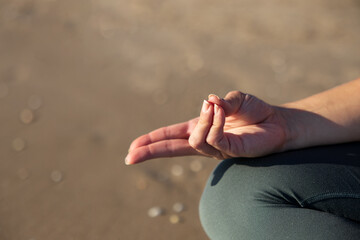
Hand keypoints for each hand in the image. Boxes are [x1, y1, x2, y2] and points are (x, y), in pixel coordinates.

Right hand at [125, 91, 288, 164]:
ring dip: (203, 120)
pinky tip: (222, 111)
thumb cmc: (254, 111)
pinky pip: (214, 139)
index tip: (133, 148)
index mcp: (199, 128)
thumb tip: (210, 101)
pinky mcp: (229, 151)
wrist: (278, 122)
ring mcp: (216, 148)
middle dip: (151, 152)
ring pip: (195, 141)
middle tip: (130, 157)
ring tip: (215, 106)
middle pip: (171, 149)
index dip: (152, 140)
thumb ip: (222, 102)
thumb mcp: (234, 100)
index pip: (171, 136)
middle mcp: (204, 140)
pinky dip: (216, 122)